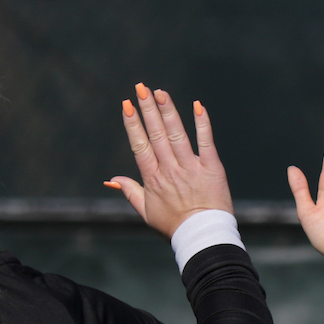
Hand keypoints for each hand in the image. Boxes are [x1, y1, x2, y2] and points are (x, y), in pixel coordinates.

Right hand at [107, 83, 234, 238]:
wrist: (202, 236)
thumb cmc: (173, 226)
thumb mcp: (146, 212)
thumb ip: (129, 192)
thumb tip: (111, 179)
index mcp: (152, 179)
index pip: (140, 145)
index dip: (132, 124)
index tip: (126, 104)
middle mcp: (170, 170)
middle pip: (156, 134)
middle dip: (147, 109)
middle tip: (141, 87)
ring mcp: (191, 168)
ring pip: (176, 134)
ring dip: (168, 111)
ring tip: (160, 92)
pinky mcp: (211, 168)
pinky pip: (206, 142)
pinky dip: (202, 123)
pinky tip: (198, 106)